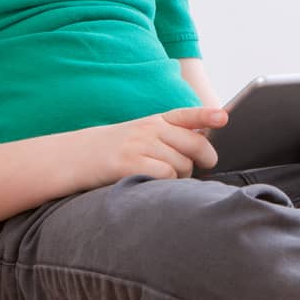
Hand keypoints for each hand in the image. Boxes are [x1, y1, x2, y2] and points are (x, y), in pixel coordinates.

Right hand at [81, 106, 228, 186]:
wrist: (75, 157)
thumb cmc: (116, 150)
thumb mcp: (142, 135)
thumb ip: (170, 136)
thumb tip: (204, 145)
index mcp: (155, 120)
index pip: (187, 115)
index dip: (207, 115)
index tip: (224, 117)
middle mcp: (149, 129)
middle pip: (195, 143)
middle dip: (205, 158)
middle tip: (202, 166)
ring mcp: (139, 145)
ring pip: (182, 164)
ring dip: (182, 177)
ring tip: (166, 178)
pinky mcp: (129, 163)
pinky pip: (165, 176)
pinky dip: (167, 184)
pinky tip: (155, 184)